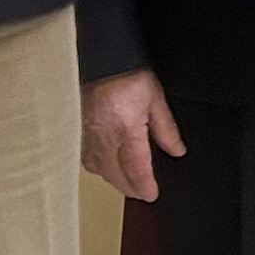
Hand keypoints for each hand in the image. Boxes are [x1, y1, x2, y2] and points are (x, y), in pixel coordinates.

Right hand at [82, 70, 184, 198]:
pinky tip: (105, 166)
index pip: (136, 168)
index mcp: (126, 129)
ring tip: (126, 183)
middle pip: (114, 175)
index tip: (151, 195)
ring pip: (98, 169)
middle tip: (142, 193)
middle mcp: (103, 136)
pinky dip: (97, 167)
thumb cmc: (127, 75)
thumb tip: (177, 151)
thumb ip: (166, 129)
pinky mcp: (77, 130)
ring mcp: (87, 134)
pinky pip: (85, 157)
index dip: (144, 186)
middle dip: (129, 188)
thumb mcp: (156, 100)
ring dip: (113, 180)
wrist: (101, 60)